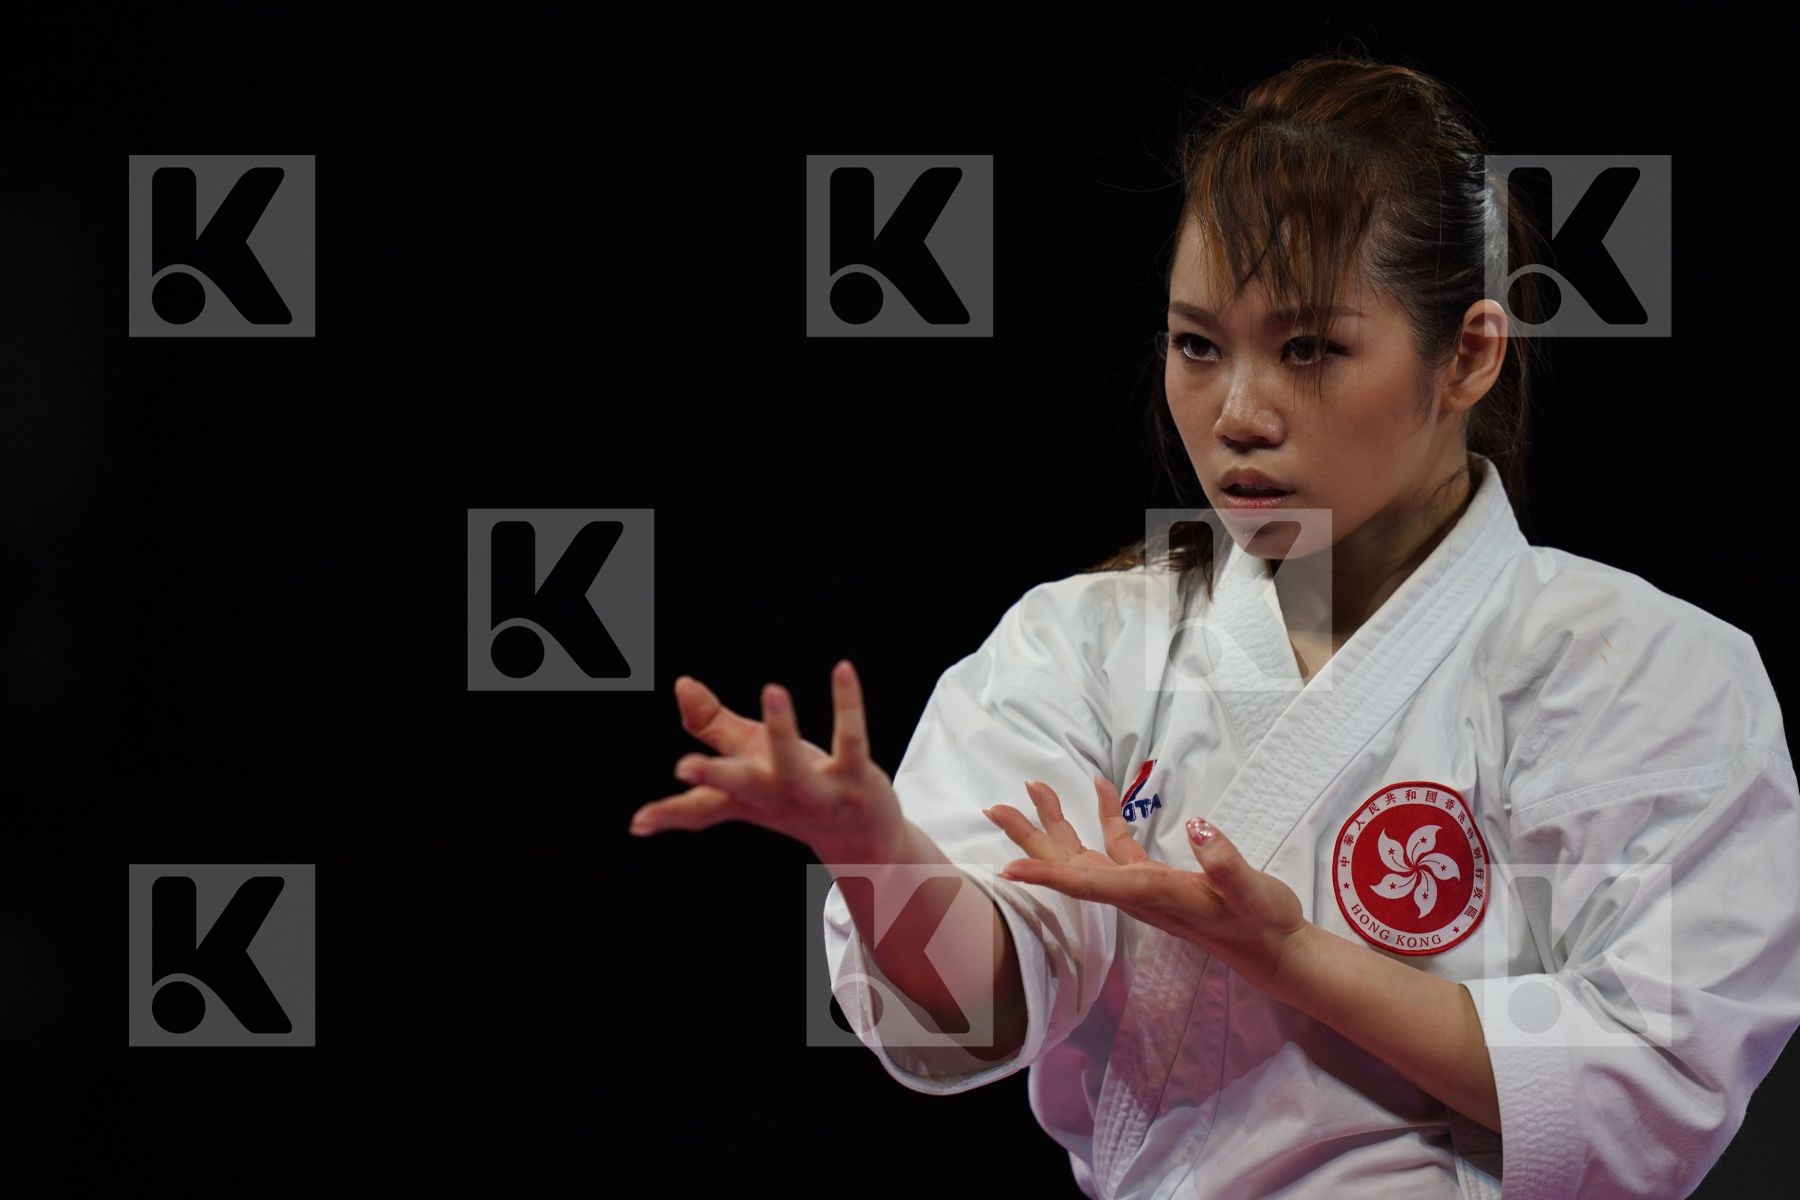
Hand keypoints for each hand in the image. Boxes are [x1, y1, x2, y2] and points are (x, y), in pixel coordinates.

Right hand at [629, 660, 906, 863]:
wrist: (863, 836)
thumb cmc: (797, 791)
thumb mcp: (749, 758)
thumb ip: (711, 724)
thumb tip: (681, 683)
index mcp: (746, 797)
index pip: (700, 809)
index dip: (668, 815)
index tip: (638, 823)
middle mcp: (777, 798)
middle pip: (741, 788)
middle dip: (714, 777)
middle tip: (684, 767)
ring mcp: (817, 793)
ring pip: (795, 767)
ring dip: (783, 730)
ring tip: (772, 689)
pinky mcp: (855, 778)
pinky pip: (852, 740)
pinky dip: (847, 704)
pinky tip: (842, 670)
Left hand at [985, 775, 1313, 991]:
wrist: (1277, 951)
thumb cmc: (1264, 924)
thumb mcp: (1254, 894)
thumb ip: (1226, 864)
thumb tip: (1200, 828)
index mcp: (1152, 895)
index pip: (1090, 885)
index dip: (1047, 876)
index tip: (1007, 868)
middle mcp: (1137, 894)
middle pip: (1071, 866)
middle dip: (1032, 837)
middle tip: (995, 806)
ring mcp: (1143, 888)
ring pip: (1087, 855)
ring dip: (1058, 822)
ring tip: (1035, 787)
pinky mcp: (1156, 881)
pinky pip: (1118, 848)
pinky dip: (1104, 818)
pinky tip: (1100, 789)